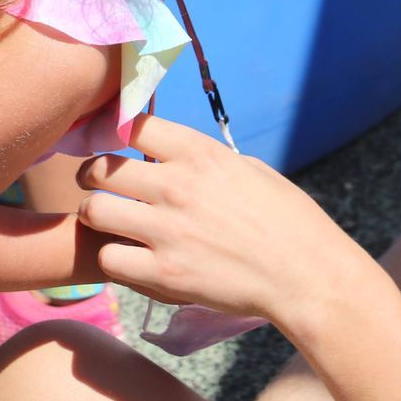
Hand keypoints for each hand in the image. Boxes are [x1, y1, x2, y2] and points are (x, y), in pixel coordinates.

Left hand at [76, 116, 376, 324]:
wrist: (306, 275)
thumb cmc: (288, 219)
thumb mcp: (249, 169)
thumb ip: (203, 161)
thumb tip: (172, 155)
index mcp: (200, 153)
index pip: (132, 125)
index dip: (116, 133)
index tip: (114, 144)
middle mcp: (177, 186)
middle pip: (100, 168)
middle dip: (94, 177)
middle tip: (101, 188)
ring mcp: (167, 231)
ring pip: (94, 212)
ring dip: (97, 217)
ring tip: (110, 225)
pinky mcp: (163, 275)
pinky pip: (109, 259)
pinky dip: (114, 259)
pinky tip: (131, 259)